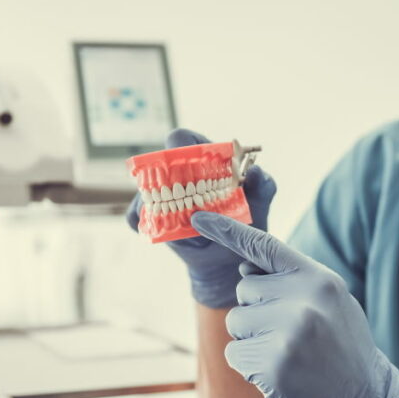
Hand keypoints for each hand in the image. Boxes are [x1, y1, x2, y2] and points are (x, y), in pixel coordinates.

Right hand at [126, 129, 276, 308]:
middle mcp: (176, 173)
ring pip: (144, 189)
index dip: (183, 144)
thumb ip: (262, 185)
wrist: (227, 258)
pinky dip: (145, 221)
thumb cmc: (245, 221)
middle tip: (182, 194)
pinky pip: (136, 215)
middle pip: (156, 162)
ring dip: (155, 202)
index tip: (191, 156)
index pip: (183, 139)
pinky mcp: (149, 217)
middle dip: (165, 176)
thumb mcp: (259, 203)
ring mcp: (159, 195)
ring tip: (179, 219)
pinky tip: (162, 229)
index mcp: (200, 159)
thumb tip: (256, 173)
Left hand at [191, 211, 398, 397]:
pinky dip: (249, 366)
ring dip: (251, 340)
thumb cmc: (341, 348)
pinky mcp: (274, 364)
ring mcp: (289, 332)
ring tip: (287, 354)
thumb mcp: (330, 301)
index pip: (265, 245)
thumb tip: (244, 268)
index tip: (196, 218)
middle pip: (244, 288)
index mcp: (318, 278)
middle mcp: (304, 299)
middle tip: (290, 334)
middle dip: (256, 310)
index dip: (227, 230)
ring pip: (235, 322)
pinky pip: (235, 354)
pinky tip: (279, 374)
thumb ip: (292, 281)